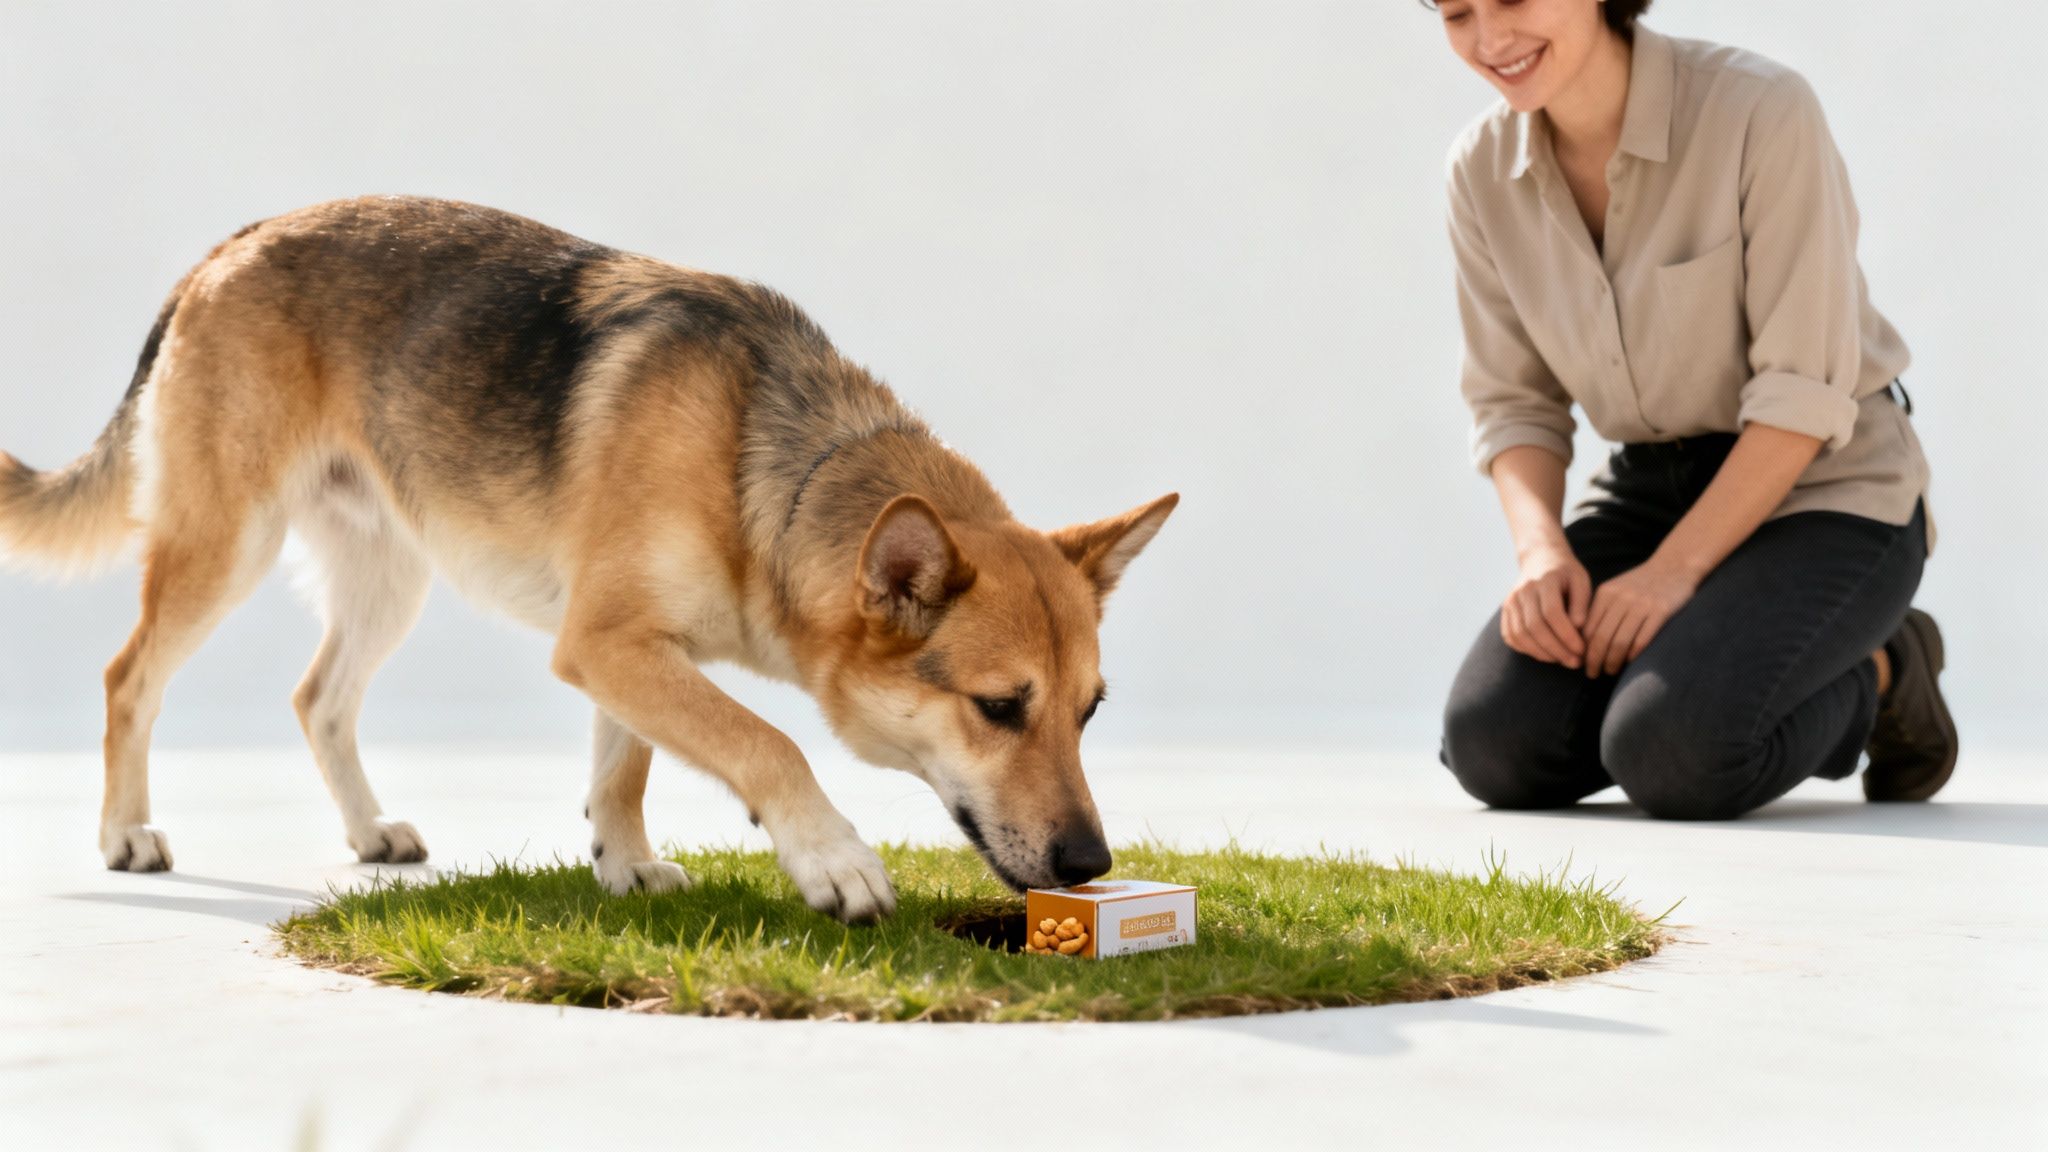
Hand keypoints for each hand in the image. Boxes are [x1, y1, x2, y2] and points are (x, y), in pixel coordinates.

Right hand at [1500, 542, 1590, 668]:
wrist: (1540, 559)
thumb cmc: (1565, 573)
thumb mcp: (1581, 580)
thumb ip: (1582, 603)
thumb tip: (1578, 627)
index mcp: (1544, 580)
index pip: (1552, 613)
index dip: (1567, 635)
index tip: (1581, 649)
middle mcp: (1523, 591)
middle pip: (1535, 627)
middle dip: (1556, 649)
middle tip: (1574, 662)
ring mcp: (1511, 601)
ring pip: (1521, 634)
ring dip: (1541, 653)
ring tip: (1561, 660)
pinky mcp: (1505, 611)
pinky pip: (1511, 636)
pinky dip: (1526, 650)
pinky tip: (1544, 654)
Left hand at [1581, 558, 1700, 676]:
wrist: (1675, 565)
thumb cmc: (1642, 583)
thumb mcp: (1616, 590)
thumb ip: (1602, 611)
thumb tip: (1584, 642)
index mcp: (1606, 594)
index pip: (1588, 628)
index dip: (1583, 650)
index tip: (1581, 663)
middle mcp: (1621, 598)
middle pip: (1601, 638)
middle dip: (1594, 661)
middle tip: (1592, 674)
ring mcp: (1642, 605)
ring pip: (1620, 642)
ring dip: (1612, 662)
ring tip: (1610, 671)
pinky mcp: (1661, 611)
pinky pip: (1642, 640)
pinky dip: (1633, 655)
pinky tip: (1630, 662)